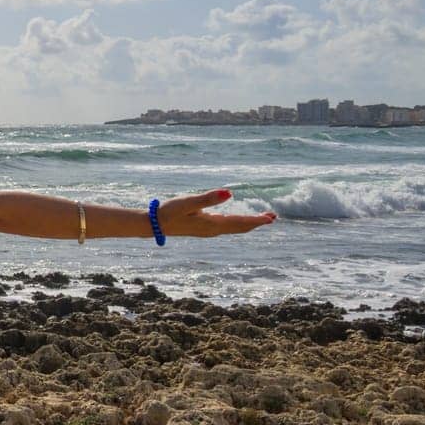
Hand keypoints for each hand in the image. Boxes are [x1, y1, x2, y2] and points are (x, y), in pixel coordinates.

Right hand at [156, 189, 276, 237]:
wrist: (153, 224)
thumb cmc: (169, 212)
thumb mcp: (189, 202)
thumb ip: (209, 198)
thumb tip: (229, 193)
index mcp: (212, 224)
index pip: (240, 222)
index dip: (256, 220)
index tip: (271, 218)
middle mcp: (213, 230)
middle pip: (240, 228)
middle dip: (256, 223)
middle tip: (272, 217)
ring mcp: (207, 230)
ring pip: (234, 228)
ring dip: (248, 224)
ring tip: (260, 219)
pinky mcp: (202, 228)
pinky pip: (226, 227)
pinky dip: (237, 223)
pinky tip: (235, 220)